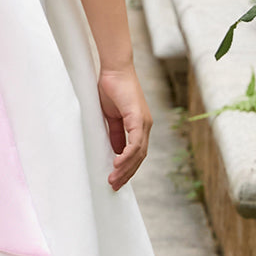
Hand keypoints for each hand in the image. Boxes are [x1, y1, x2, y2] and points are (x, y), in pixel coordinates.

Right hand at [98, 66, 151, 188]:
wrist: (114, 70)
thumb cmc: (111, 89)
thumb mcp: (111, 117)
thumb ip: (115, 134)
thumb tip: (116, 151)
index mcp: (139, 126)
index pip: (136, 153)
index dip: (127, 168)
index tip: (116, 179)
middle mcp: (145, 126)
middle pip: (139, 157)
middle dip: (126, 174)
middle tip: (114, 186)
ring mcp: (144, 123)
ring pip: (138, 153)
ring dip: (126, 168)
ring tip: (113, 179)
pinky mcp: (139, 118)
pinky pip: (135, 143)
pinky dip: (127, 155)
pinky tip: (117, 164)